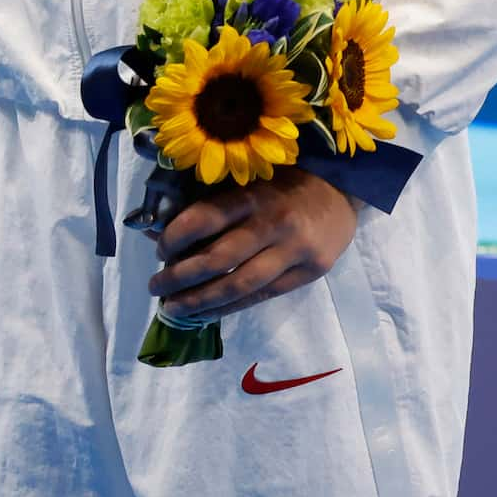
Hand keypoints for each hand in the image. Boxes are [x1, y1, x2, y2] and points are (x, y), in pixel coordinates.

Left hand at [147, 168, 359, 322]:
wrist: (341, 192)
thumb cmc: (282, 183)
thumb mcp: (245, 183)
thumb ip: (210, 206)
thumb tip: (158, 230)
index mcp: (251, 195)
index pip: (204, 218)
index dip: (175, 237)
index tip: (158, 250)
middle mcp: (272, 223)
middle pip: (218, 258)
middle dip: (180, 276)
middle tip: (155, 286)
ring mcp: (294, 251)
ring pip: (240, 284)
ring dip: (202, 300)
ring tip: (174, 308)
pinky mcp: (310, 273)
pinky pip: (263, 295)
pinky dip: (231, 307)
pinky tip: (208, 313)